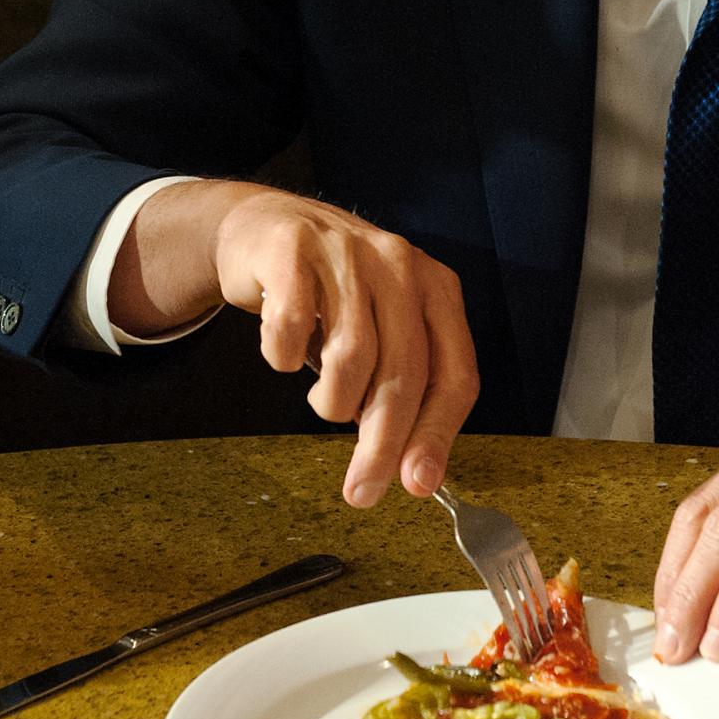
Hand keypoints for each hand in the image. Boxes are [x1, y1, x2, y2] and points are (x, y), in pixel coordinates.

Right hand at [114, 181, 479, 508]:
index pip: (454, 373)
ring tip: (321, 399)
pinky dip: (282, 356)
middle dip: (381, 444)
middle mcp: (398, 265)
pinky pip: (289, 329)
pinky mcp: (292, 249)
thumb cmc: (330, 294)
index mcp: (435, 289)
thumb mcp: (381, 331)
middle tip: (361, 491)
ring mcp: (346, 252)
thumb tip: (413, 470)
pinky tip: (282, 350)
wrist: (264, 227)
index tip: (418, 484)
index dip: (438, 434)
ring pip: (350, 358)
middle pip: (403, 374)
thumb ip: (401, 387)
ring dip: (330, 401)